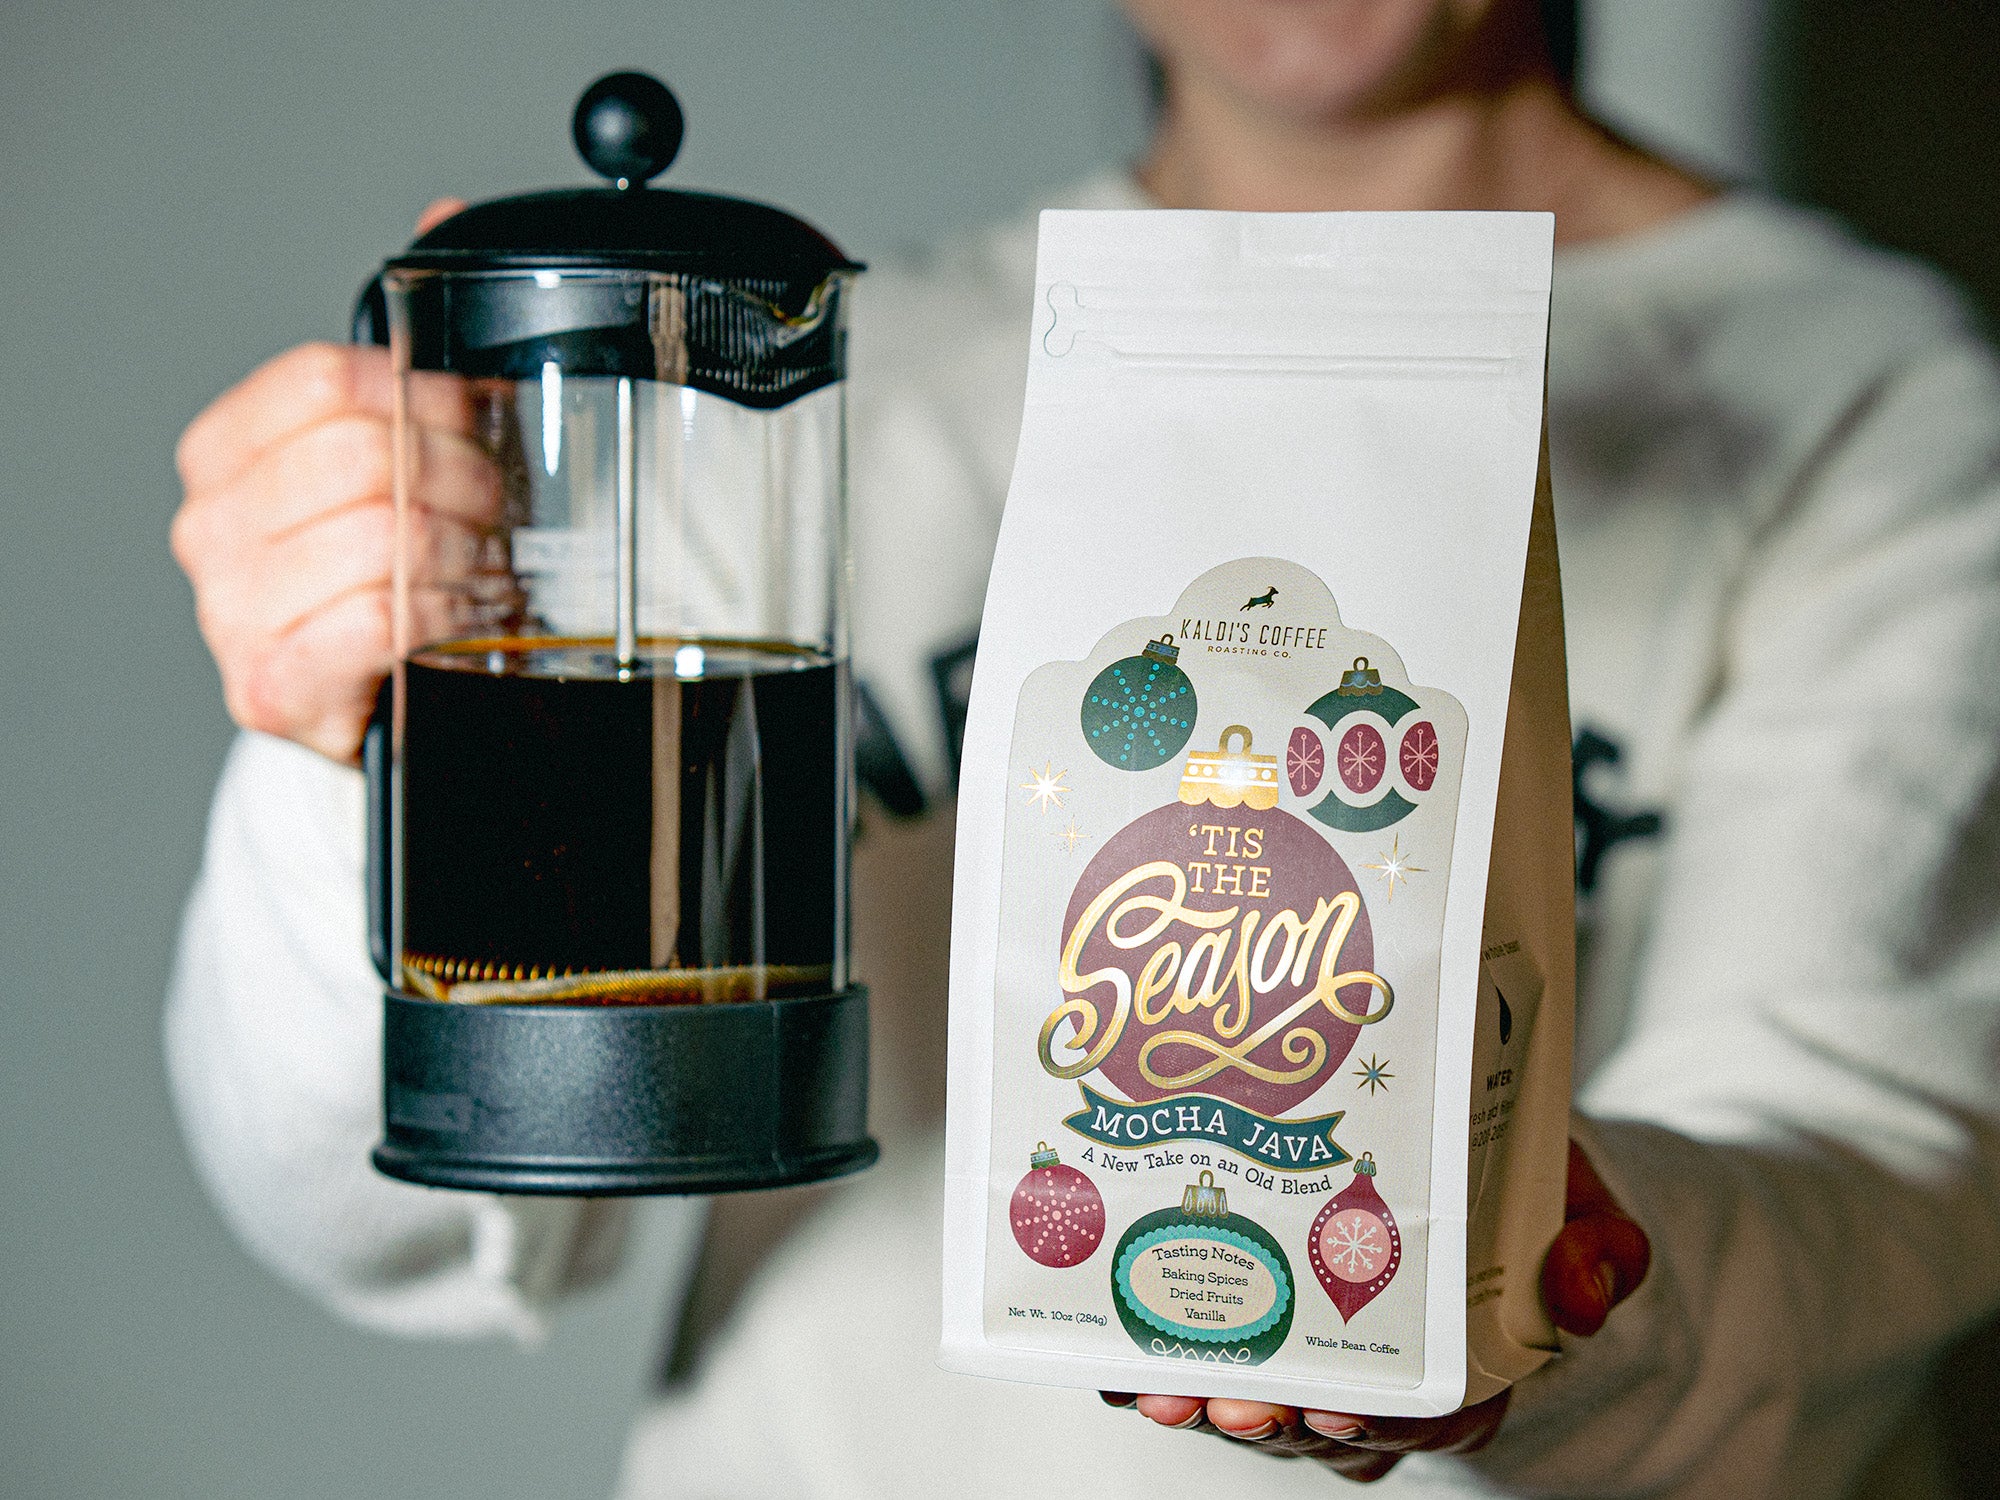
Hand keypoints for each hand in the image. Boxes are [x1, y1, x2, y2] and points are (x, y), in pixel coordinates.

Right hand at [171, 197, 499, 764]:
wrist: (359, 696)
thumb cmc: (372, 571)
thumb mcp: (386, 452)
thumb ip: (407, 343)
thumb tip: (445, 220)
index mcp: (228, 450)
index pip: (325, 380)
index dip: (422, 396)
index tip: (470, 424)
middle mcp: (212, 525)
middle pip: (366, 456)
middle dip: (459, 480)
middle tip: (492, 511)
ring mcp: (230, 609)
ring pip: (384, 538)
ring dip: (461, 554)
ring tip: (479, 571)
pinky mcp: (270, 683)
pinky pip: (378, 619)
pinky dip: (441, 614)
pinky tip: (456, 619)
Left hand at [1106, 1139, 1649, 1482]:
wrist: (1464, 1136)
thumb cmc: (1518, 1182)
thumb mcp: (1583, 1204)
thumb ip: (1604, 1246)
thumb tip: (1582, 1291)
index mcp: (1464, 1364)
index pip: (1425, 1418)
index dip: (1382, 1426)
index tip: (1338, 1410)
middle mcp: (1379, 1375)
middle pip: (1320, 1423)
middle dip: (1271, 1420)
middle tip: (1230, 1403)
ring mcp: (1311, 1352)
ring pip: (1254, 1400)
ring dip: (1202, 1400)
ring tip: (1159, 1387)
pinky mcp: (1253, 1316)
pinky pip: (1200, 1357)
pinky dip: (1156, 1362)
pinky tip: (1115, 1350)